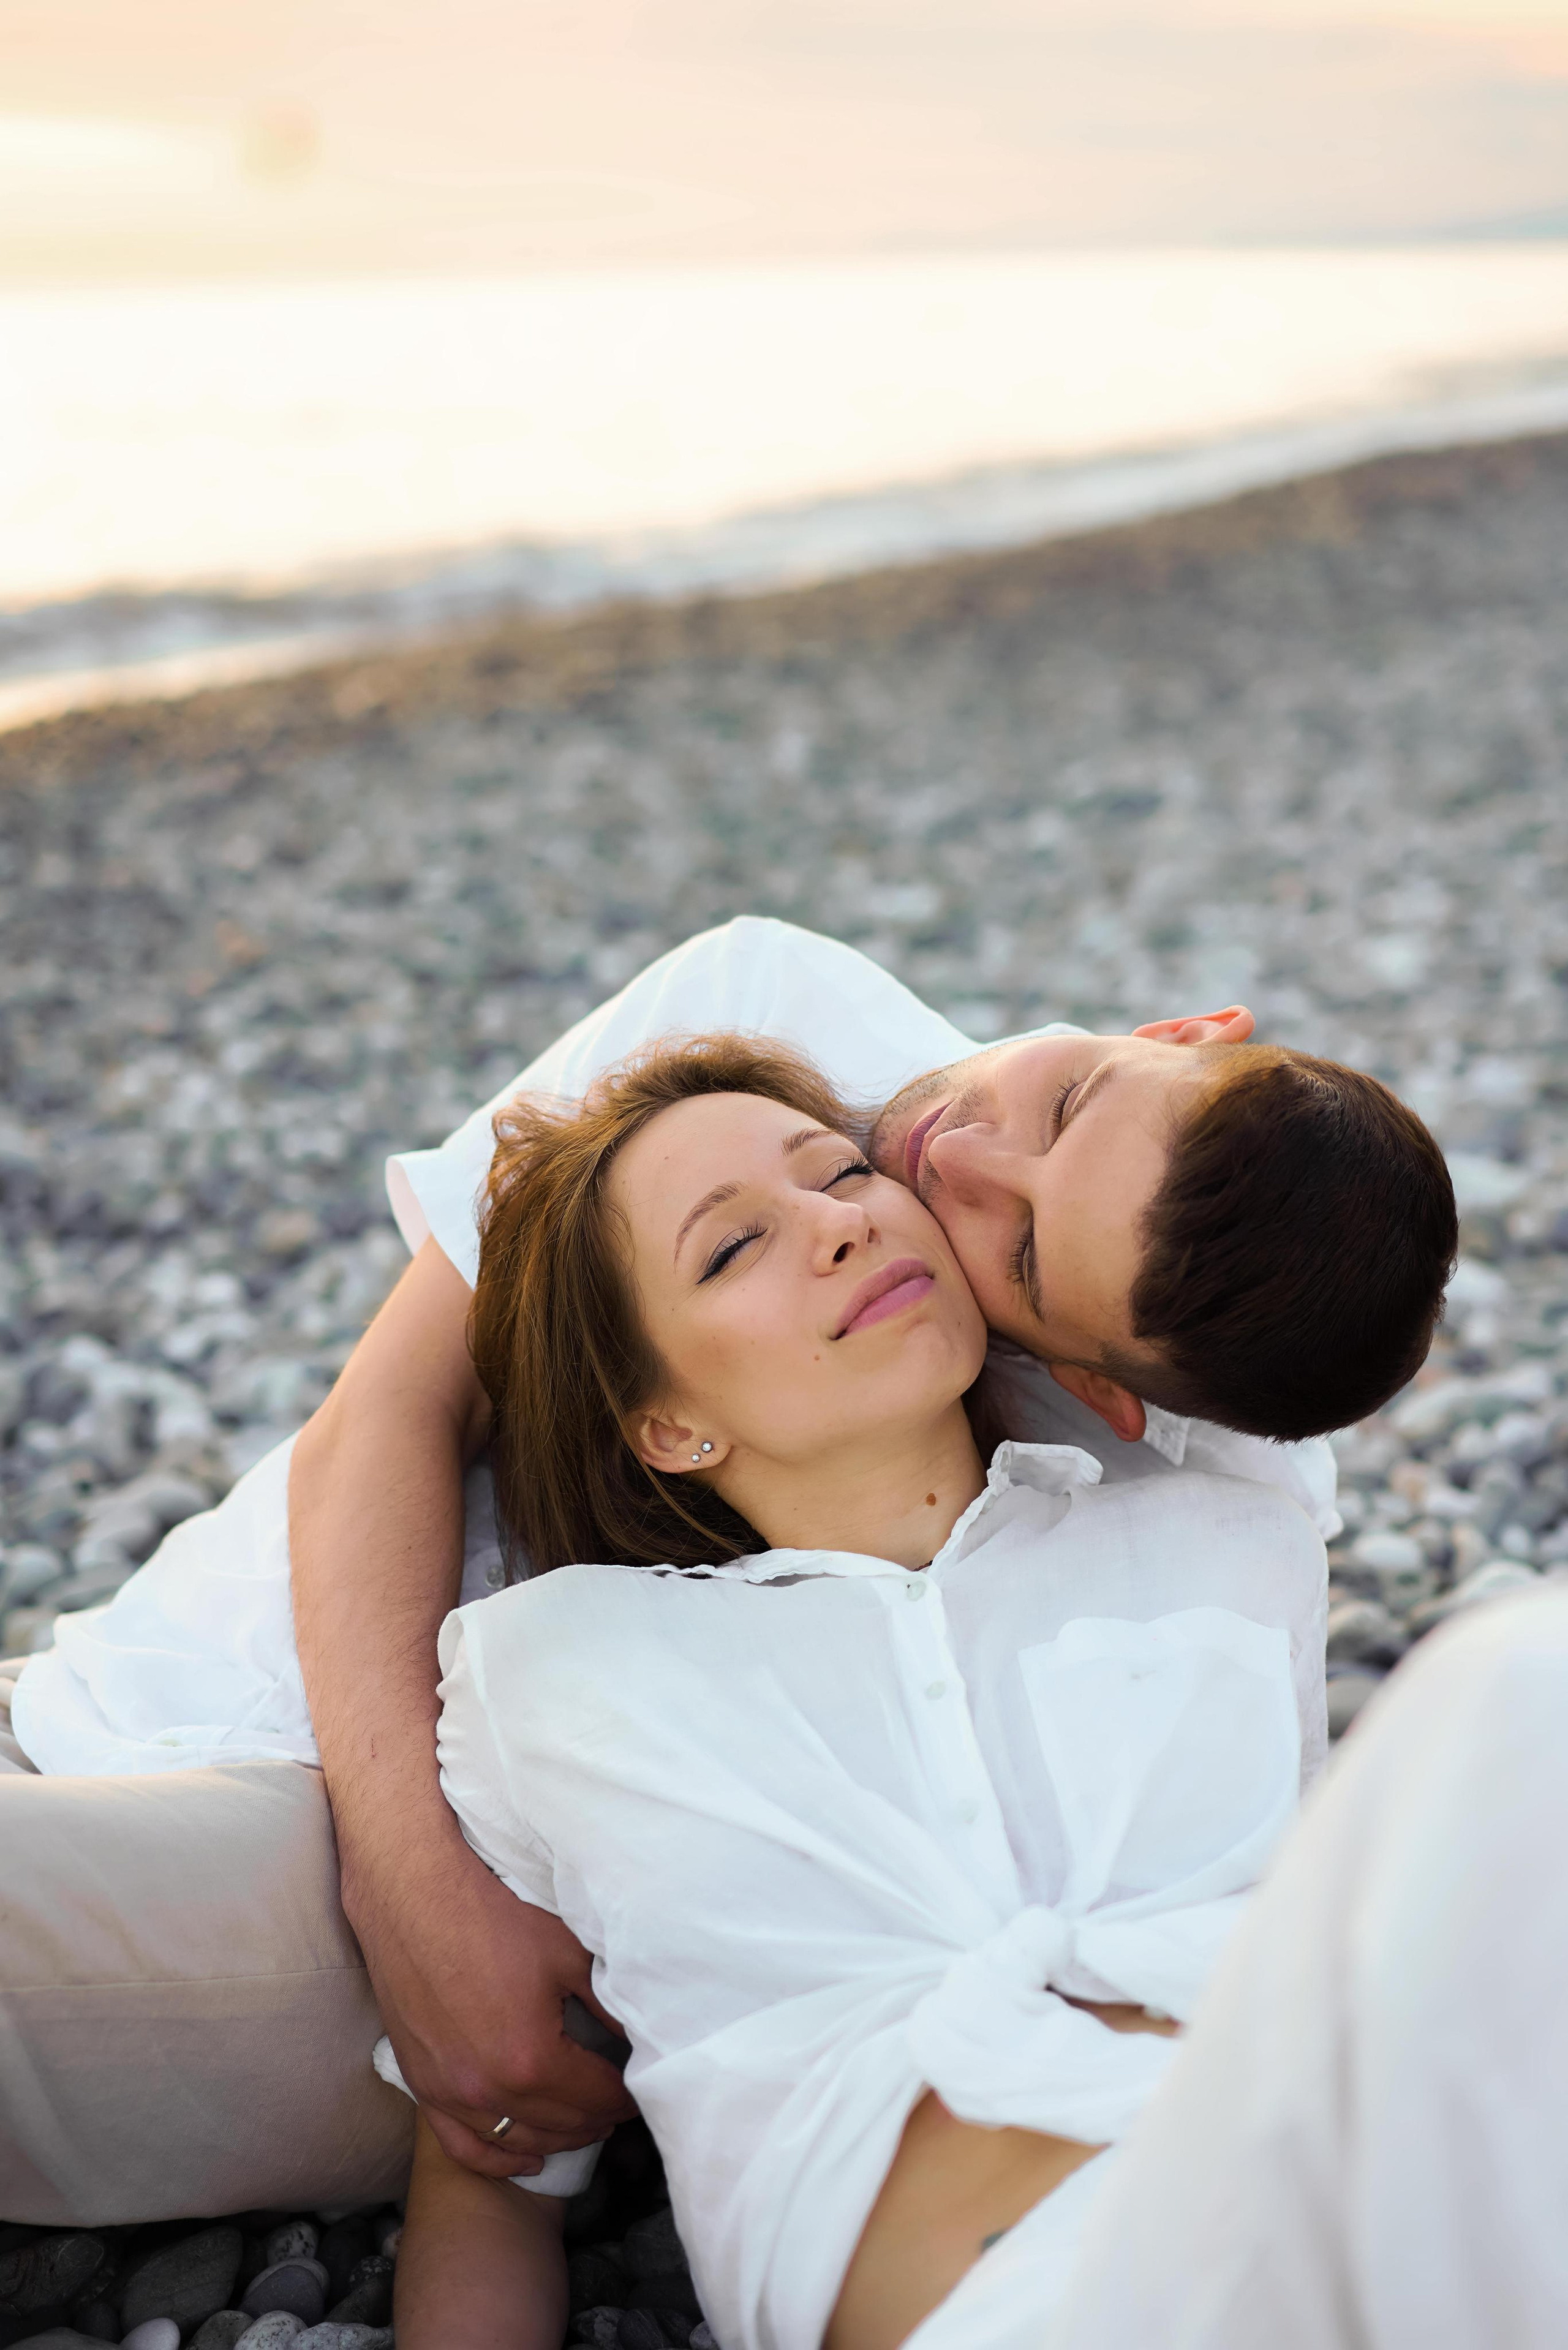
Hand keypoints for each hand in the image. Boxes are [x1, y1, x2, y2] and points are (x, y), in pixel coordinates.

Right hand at [349, 1830, 637, 2178]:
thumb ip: (606, 2005)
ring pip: (515, 2142)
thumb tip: (638, 2035)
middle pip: (560, 2125)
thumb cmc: (492, 1917)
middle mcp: (488, 2089)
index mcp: (531, 2059)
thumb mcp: (566, 1955)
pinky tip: (525, 2159)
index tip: (640, 2091)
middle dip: (597, 2119)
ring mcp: (450, 2092)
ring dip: (556, 2140)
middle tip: (619, 2106)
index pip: (596, 2097)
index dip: (625, 2097)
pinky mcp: (422, 2084)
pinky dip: (496, 2159)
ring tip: (584, 2125)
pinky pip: (461, 2144)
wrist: (414, 1897)